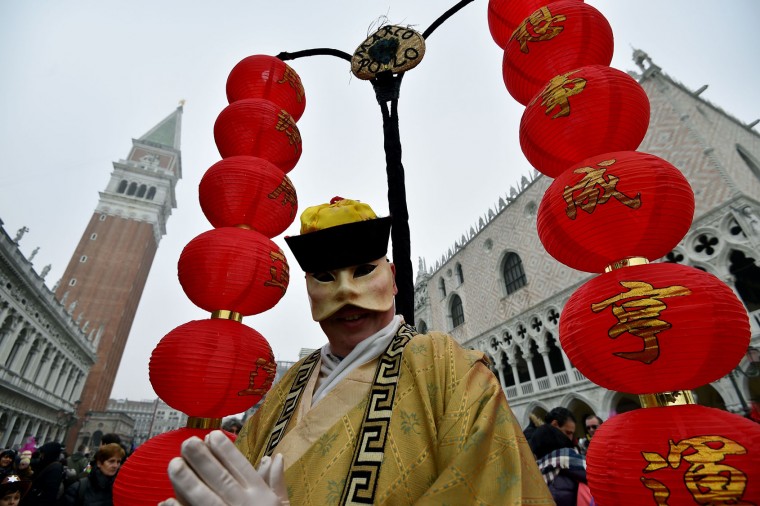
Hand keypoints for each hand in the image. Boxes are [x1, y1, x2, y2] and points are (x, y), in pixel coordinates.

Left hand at [159, 430, 287, 505]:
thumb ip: (276, 482)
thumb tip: (274, 457)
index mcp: (260, 496)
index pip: (241, 468)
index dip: (226, 451)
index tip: (212, 436)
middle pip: (220, 479)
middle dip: (203, 459)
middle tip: (187, 443)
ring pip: (205, 499)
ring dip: (188, 481)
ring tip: (173, 464)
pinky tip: (165, 501)